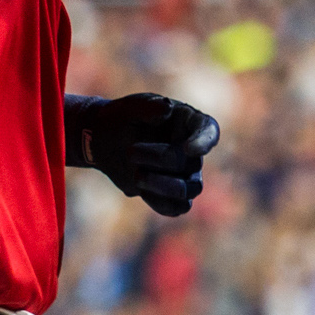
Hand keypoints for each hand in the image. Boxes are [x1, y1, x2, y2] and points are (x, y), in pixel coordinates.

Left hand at [76, 93, 218, 215]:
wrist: (106, 141)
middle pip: (189, 162)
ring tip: (136, 176)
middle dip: (158, 159)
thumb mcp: (130, 107)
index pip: (209, 130)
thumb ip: (147, 106)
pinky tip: (140, 190)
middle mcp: (193, 148)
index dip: (204, 141)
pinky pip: (178, 207)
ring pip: (189, 190)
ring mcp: (186, 173)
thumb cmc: (123, 119)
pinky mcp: (173, 194)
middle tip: (130, 151)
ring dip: (162, 186)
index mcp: (189, 121)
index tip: (189, 149)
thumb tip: (166, 107)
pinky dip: (159, 202)